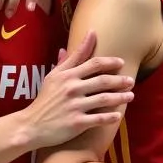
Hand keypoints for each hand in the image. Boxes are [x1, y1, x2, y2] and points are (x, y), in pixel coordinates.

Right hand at [26, 31, 133, 148]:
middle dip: (120, 80)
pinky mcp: (76, 123)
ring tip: (131, 96)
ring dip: (120, 97)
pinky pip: (98, 119)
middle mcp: (72, 88)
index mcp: (67, 75)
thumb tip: (85, 37)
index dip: (110, 62)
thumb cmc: (45, 99)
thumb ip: (70, 59)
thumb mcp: (53, 76)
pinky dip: (110, 117)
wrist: (31, 125)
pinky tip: (118, 116)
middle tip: (131, 81)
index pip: (93, 63)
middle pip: (103, 80)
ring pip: (104, 99)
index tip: (121, 62)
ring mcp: (74, 106)